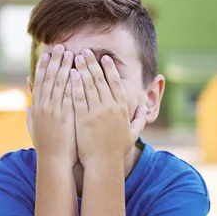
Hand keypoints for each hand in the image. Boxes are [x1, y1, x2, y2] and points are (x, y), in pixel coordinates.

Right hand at [30, 44, 77, 165]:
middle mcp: (44, 107)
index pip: (39, 82)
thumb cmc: (46, 147)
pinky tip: (79, 71)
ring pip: (60, 84)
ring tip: (72, 53)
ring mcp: (55, 111)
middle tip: (61, 47)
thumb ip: (30, 116)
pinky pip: (70, 95)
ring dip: (65, 67)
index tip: (47, 54)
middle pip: (50, 78)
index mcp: (36, 107)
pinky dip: (74, 82)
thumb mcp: (34, 129)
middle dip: (55, 61)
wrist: (54, 162)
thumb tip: (28, 106)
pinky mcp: (66, 116)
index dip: (43, 67)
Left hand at [71, 49, 146, 167]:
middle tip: (85, 50)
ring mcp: (96, 112)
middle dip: (92, 63)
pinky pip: (78, 98)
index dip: (110, 68)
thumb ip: (139, 121)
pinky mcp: (83, 119)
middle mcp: (110, 107)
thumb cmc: (117, 151)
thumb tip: (146, 111)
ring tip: (75, 57)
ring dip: (82, 69)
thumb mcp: (132, 134)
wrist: (103, 164)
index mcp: (122, 108)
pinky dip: (75, 85)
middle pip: (100, 79)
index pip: (116, 83)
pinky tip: (70, 75)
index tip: (104, 57)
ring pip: (89, 85)